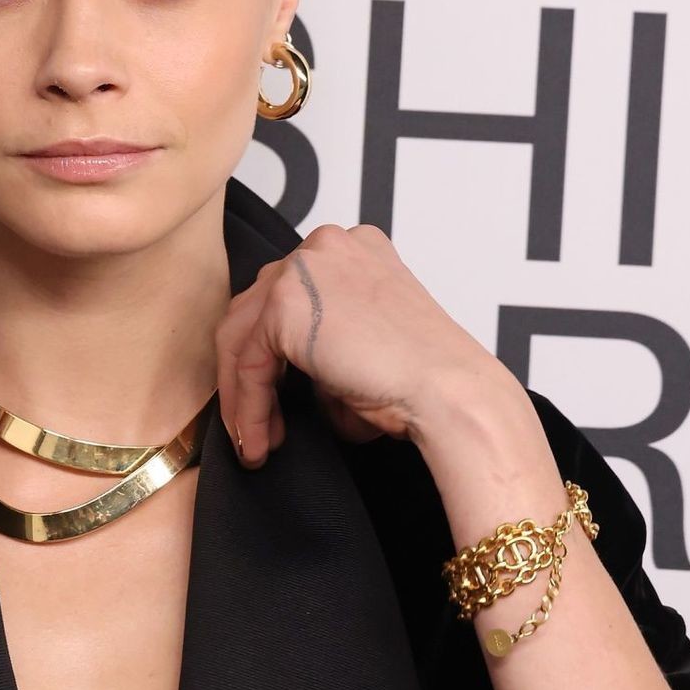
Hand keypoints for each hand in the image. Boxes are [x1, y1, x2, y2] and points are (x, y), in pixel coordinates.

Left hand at [212, 222, 503, 462]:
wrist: (447, 392)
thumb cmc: (422, 379)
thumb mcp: (362, 343)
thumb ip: (318, 342)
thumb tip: (274, 376)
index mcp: (352, 249)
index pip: (286, 295)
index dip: (271, 351)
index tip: (273, 398)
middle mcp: (325, 246)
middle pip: (255, 309)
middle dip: (249, 373)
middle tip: (257, 424)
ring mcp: (303, 268)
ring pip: (242, 336)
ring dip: (242, 395)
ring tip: (256, 442)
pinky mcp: (284, 304)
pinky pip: (248, 364)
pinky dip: (248, 406)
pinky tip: (259, 440)